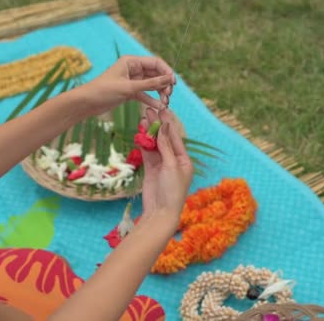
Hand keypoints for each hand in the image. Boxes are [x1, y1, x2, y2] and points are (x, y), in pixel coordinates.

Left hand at [85, 55, 175, 114]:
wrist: (87, 103)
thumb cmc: (104, 91)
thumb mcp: (129, 87)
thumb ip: (150, 84)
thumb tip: (169, 79)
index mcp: (131, 61)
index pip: (155, 62)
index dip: (166, 71)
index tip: (173, 83)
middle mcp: (133, 69)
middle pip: (155, 74)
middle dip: (164, 84)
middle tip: (168, 96)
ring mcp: (132, 81)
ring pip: (151, 85)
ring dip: (159, 93)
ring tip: (165, 103)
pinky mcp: (129, 92)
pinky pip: (144, 94)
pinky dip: (151, 99)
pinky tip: (158, 106)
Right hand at [139, 108, 193, 228]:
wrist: (161, 212)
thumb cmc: (172, 191)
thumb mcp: (171, 166)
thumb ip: (166, 146)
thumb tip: (164, 128)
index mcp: (184, 160)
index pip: (175, 137)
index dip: (167, 124)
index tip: (162, 110)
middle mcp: (173, 161)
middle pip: (164, 139)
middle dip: (156, 125)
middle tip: (148, 111)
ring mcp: (161, 165)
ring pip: (154, 145)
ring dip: (148, 132)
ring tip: (142, 118)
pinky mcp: (151, 170)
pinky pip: (147, 153)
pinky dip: (143, 143)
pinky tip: (139, 132)